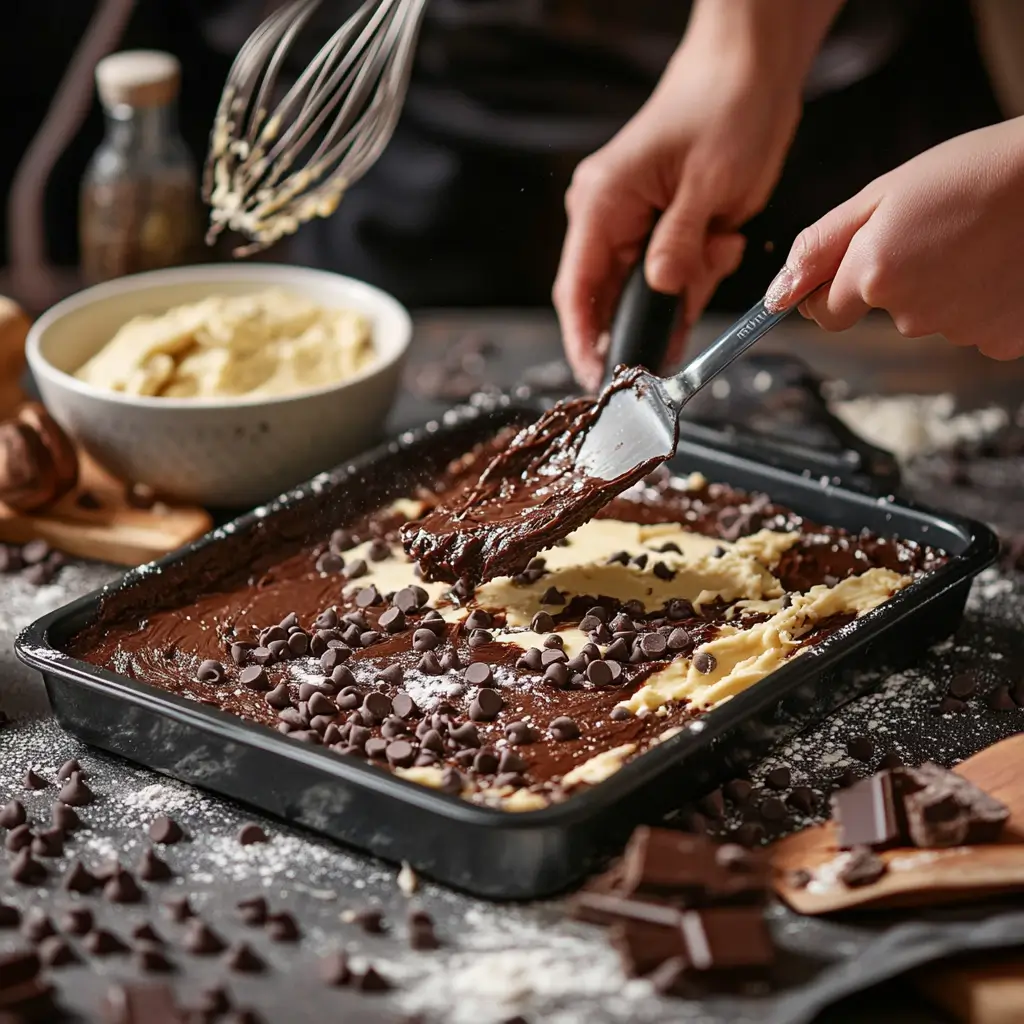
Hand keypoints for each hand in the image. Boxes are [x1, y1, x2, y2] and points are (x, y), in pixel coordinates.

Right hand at [553, 0, 842, 390]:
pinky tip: (721, 239)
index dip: (583, 339)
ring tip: (718, 243)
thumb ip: (680, 244)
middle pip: (611, 298)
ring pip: (648, 293)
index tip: (599, 379)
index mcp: (601, 203)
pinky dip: (699, 274)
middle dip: (652, 315)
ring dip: (687, 289)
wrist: (750, 73)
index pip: (576, 288)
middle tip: (683, 328)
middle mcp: (608, 218)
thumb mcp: (708, 183)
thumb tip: (662, 292)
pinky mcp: (663, 231)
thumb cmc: (724, 109)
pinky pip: (673, 277)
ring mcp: (635, 226)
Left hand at [766, 117, 1023, 359]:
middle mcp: (910, 314)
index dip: (833, 288)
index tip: (855, 263)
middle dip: (893, 280)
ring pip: (928, 317)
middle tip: (935, 231)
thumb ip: (820, 247)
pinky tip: (999, 264)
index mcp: (874, 276)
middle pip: (880, 311)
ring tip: (974, 240)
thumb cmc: (977, 171)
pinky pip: (973, 325)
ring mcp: (959, 331)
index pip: (824, 312)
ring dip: (941, 287)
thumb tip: (777, 295)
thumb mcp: (884, 193)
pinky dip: (981, 300)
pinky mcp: (1001, 340)